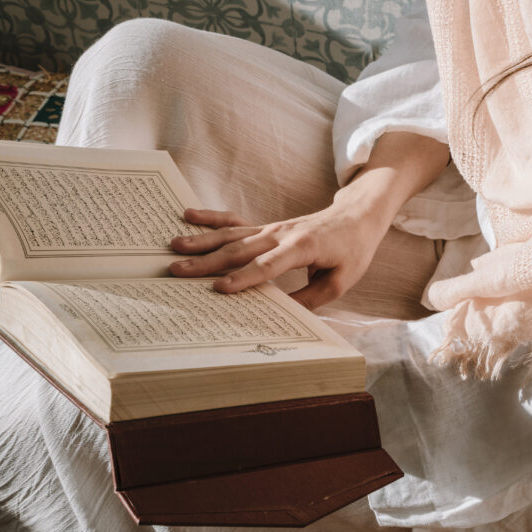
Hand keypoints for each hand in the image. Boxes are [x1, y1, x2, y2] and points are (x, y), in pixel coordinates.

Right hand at [168, 200, 392, 309]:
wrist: (357, 216)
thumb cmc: (352, 250)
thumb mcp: (340, 281)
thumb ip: (310, 298)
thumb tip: (284, 316)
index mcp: (303, 247)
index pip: (268, 265)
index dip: (244, 278)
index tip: (219, 289)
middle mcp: (282, 234)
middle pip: (240, 250)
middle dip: (207, 262)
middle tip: (177, 271)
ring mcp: (272, 227)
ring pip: (232, 235)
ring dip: (202, 241)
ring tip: (174, 246)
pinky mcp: (267, 226)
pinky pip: (236, 222)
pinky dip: (212, 219)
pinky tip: (189, 215)